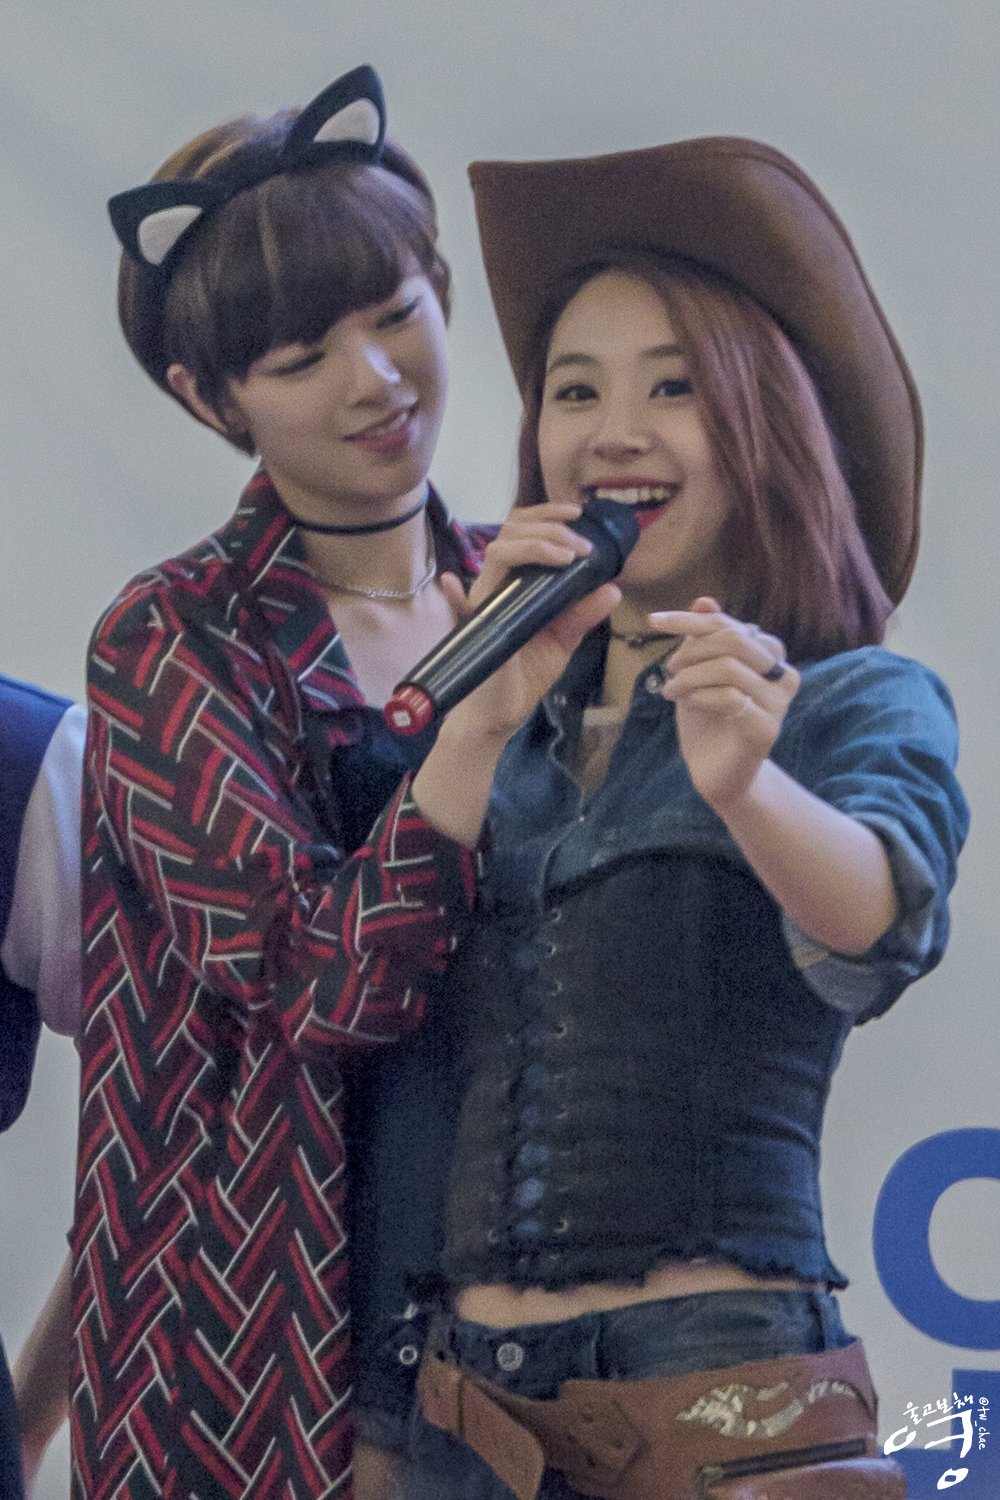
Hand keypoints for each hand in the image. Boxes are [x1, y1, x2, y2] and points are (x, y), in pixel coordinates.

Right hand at [439, 502, 618, 741]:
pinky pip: (459, 608)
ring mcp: (484, 606)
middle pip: (511, 532)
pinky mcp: (476, 631)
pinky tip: (452, 585)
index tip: (577, 514)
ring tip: (567, 556)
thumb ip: (583, 615)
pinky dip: (455, 596)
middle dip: (550, 527)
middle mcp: (498, 586)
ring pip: (496, 555)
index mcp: (518, 583)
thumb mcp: (563, 641)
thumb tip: (613, 590)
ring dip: (534, 545)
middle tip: (581, 545)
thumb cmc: (525, 675)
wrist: (502, 714)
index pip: (523, 531)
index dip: (546, 515)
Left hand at [652, 597, 798, 811]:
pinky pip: (730, 698)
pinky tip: (686, 703)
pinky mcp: (767, 728)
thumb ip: (703, 639)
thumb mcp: (698, 673)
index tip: (653, 620)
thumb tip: (704, 600)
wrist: (716, 772)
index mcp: (769, 655)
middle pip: (735, 640)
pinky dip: (699, 696)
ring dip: (690, 676)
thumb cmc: (707, 719)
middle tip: (669, 667)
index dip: (691, 620)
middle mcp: (782, 674)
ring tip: (670, 690)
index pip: (729, 625)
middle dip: (693, 649)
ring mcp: (779, 702)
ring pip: (730, 668)